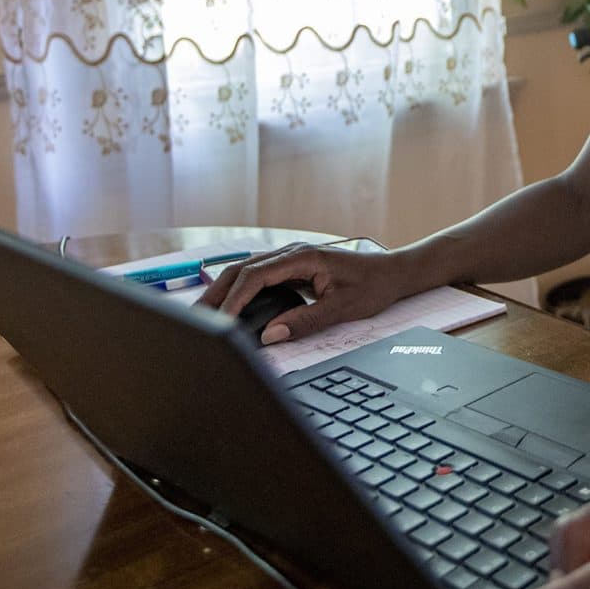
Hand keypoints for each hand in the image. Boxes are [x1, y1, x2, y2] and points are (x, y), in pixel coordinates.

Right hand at [198, 243, 417, 343]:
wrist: (393, 273)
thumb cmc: (373, 287)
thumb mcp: (342, 308)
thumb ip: (305, 321)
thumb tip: (271, 335)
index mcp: (303, 257)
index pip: (256, 275)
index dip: (235, 299)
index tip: (222, 321)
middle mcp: (292, 252)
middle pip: (242, 269)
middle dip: (217, 293)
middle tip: (196, 319)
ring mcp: (290, 258)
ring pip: (246, 271)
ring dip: (224, 290)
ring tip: (203, 315)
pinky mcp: (291, 267)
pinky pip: (257, 276)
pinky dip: (238, 290)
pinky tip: (227, 307)